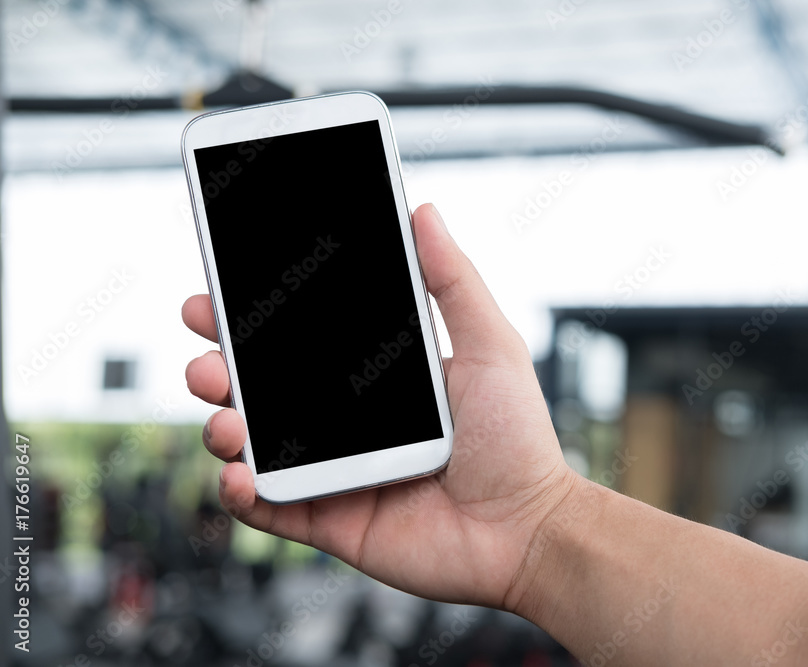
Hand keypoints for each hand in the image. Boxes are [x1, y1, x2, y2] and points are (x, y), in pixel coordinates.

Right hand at [182, 203, 576, 609]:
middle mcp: (346, 421)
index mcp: (374, 377)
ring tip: (227, 417)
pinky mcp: (329, 518)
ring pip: (253, 445)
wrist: (528, 528)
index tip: (219, 293)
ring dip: (223, 426)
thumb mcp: (489, 345)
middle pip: (261, 388)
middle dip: (219, 366)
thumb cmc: (518, 438)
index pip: (299, 340)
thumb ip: (452, 281)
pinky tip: (240, 476)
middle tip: (206, 352)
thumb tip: (423, 212)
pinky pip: (268, 508)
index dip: (253, 318)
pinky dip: (240, 494)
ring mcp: (334, 469)